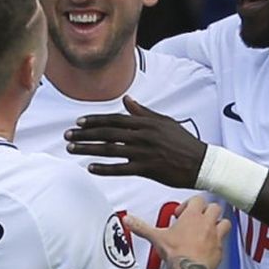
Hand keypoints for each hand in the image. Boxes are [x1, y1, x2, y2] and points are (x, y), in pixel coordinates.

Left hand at [64, 96, 206, 187]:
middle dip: (84, 134)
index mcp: (145, 122)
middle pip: (107, 133)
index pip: (114, 119)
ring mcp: (144, 152)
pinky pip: (121, 168)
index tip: (78, 122)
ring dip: (88, 149)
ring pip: (110, 149)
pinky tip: (91, 168)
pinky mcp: (147, 168)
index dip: (94, 120)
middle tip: (67, 136)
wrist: (200, 162)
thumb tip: (127, 100)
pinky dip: (105, 168)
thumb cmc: (182, 141)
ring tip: (72, 149)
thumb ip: (143, 112)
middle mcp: (142, 135)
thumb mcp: (164, 121)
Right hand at [124, 196, 229, 268]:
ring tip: (209, 229)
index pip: (197, 200)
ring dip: (218, 224)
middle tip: (197, 218)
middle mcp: (206, 223)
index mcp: (192, 216)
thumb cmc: (176, 253)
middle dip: (207, 211)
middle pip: (214, 207)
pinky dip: (218, 243)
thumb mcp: (156, 237)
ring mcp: (215, 236)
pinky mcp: (220, 250)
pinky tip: (209, 247)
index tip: (182, 213)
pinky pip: (223, 242)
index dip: (190, 204)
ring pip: (224, 222)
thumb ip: (141, 227)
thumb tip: (129, 220)